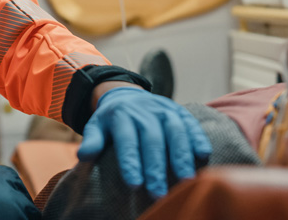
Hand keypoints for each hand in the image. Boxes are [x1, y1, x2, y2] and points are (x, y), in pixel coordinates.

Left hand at [77, 87, 210, 197]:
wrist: (127, 95)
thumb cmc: (111, 120)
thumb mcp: (96, 125)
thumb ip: (93, 140)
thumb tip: (83, 155)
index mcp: (122, 115)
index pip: (126, 140)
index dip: (131, 162)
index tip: (134, 184)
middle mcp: (145, 111)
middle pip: (152, 139)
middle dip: (156, 167)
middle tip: (159, 192)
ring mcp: (164, 109)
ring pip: (175, 131)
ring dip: (181, 155)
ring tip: (185, 180)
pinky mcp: (180, 111)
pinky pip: (191, 123)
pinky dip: (198, 138)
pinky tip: (204, 156)